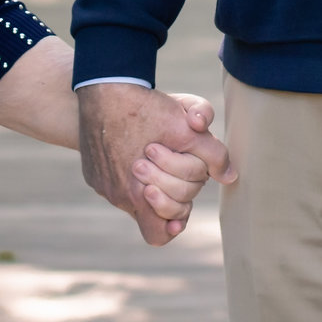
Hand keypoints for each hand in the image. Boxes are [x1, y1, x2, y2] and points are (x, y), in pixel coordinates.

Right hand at [78, 82, 236, 246]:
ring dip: (149, 181)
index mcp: (139, 193)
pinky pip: (114, 182)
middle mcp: (117, 195)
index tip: (183, 204)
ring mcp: (102, 184)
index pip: (160, 234)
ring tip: (155, 155)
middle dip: (170, 189)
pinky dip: (126, 171)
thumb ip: (213, 155)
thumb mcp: (187, 129)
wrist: (102, 87)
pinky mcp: (92, 173)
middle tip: (170, 163)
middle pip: (152, 210)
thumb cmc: (147, 108)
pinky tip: (132, 146)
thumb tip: (229, 177)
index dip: (175, 221)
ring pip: (133, 197)